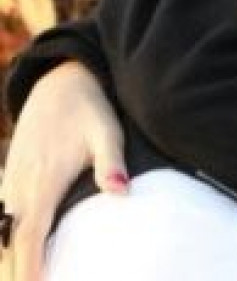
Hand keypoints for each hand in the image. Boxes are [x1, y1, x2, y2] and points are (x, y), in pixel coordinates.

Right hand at [0, 62, 127, 280]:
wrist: (61, 81)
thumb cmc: (89, 108)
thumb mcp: (107, 131)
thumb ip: (111, 162)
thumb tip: (120, 192)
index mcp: (44, 179)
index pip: (31, 233)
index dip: (29, 265)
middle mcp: (20, 183)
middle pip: (9, 239)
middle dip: (14, 269)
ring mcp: (12, 178)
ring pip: (1, 228)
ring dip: (8, 256)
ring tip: (23, 277)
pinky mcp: (11, 173)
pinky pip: (1, 212)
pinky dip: (5, 235)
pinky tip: (14, 251)